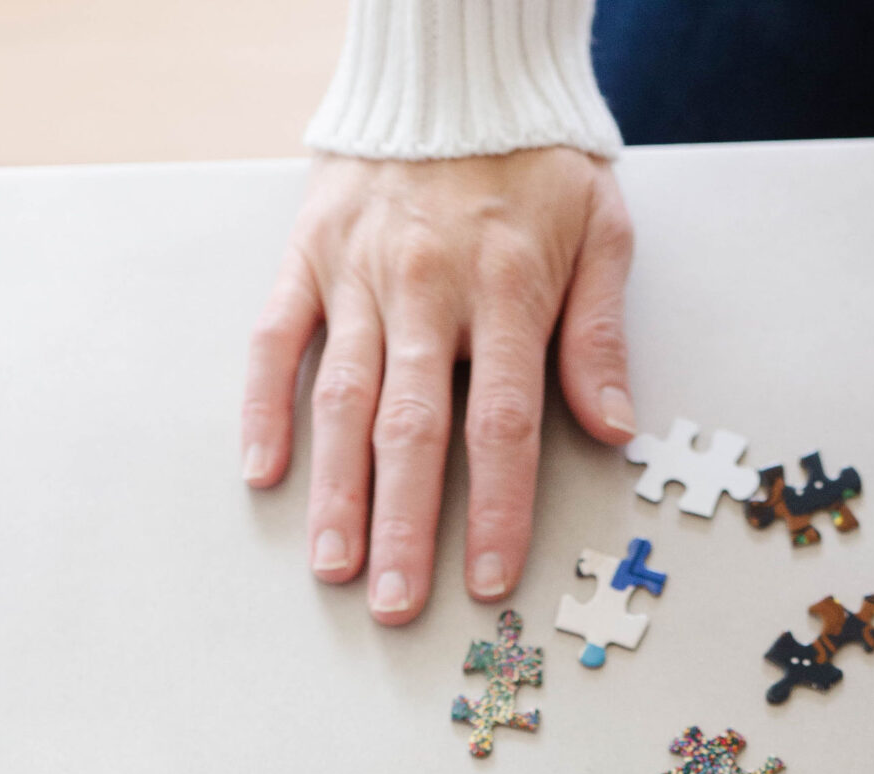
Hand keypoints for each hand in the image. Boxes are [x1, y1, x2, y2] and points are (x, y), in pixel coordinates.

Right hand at [242, 149, 633, 622]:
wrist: (456, 68)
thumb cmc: (536, 162)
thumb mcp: (601, 230)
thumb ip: (598, 333)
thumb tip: (611, 427)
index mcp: (506, 288)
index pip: (500, 424)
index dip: (496, 509)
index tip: (490, 579)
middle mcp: (426, 287)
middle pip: (411, 430)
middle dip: (404, 527)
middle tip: (395, 604)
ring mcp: (358, 272)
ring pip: (342, 399)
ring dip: (336, 493)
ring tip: (334, 566)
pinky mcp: (308, 253)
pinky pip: (276, 339)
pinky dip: (264, 406)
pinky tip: (262, 474)